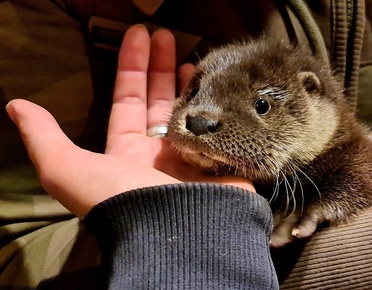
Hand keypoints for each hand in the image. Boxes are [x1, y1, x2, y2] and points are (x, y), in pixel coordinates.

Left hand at [5, 25, 253, 218]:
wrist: (177, 233)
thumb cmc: (122, 201)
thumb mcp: (68, 171)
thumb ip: (44, 139)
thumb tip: (15, 106)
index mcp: (130, 152)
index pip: (129, 101)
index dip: (132, 68)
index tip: (140, 36)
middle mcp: (162, 152)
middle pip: (161, 101)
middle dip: (162, 67)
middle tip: (167, 36)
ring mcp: (195, 155)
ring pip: (192, 112)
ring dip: (192, 84)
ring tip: (195, 58)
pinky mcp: (223, 158)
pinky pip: (221, 124)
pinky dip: (222, 105)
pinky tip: (222, 84)